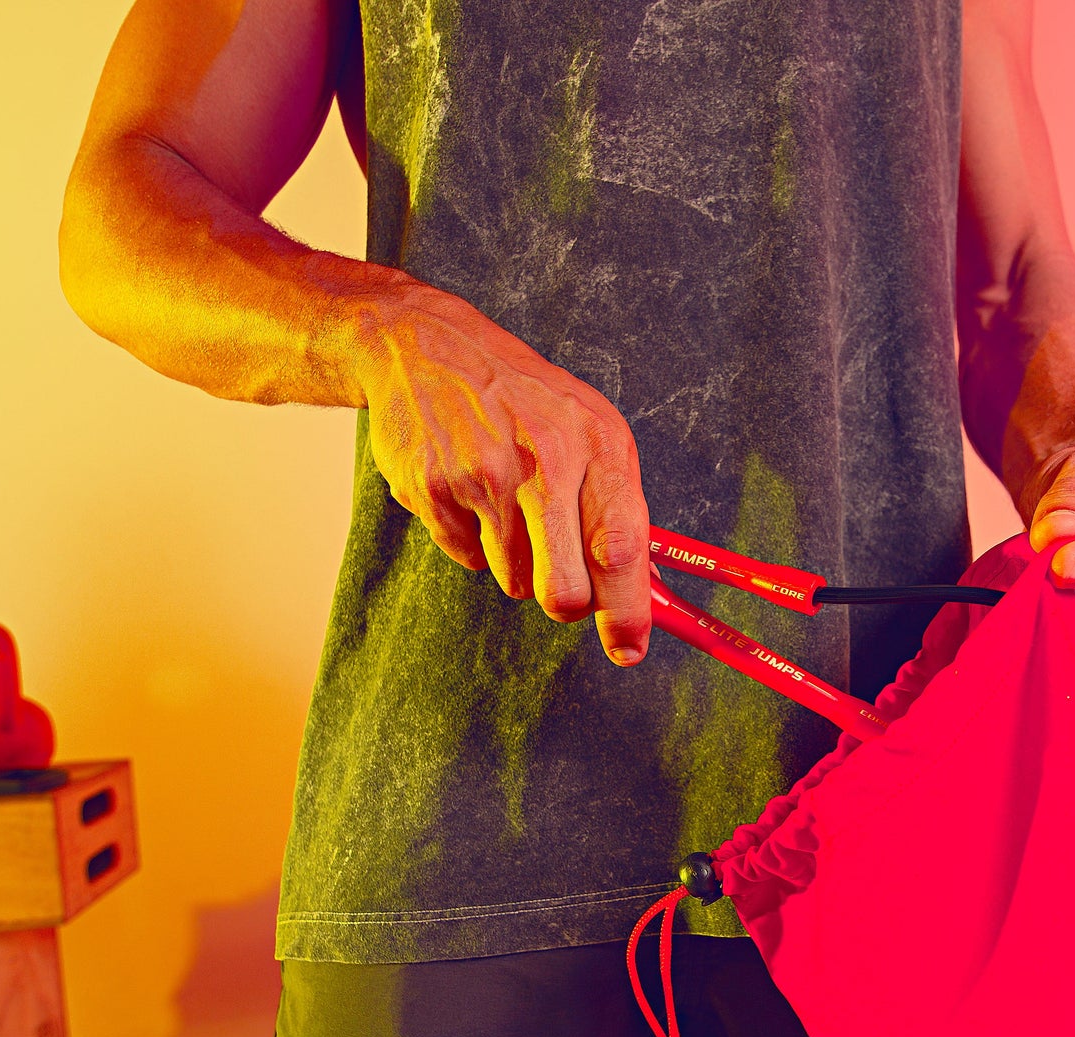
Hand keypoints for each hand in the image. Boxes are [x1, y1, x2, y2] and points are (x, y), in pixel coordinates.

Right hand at [347, 278, 651, 664]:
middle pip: (565, 591)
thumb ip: (618, 507)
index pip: (622, 549)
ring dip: (518, 563)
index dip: (628, 612)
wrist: (429, 348)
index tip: (629, 649)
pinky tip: (469, 491)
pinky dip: (473, 541)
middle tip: (564, 583)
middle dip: (567, 603)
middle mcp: (545, 461)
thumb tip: (645, 592)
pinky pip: (467, 559)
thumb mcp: (589, 432)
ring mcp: (484, 476)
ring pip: (516, 582)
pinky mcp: (434, 489)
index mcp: (598, 444)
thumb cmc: (526, 401)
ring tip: (507, 502)